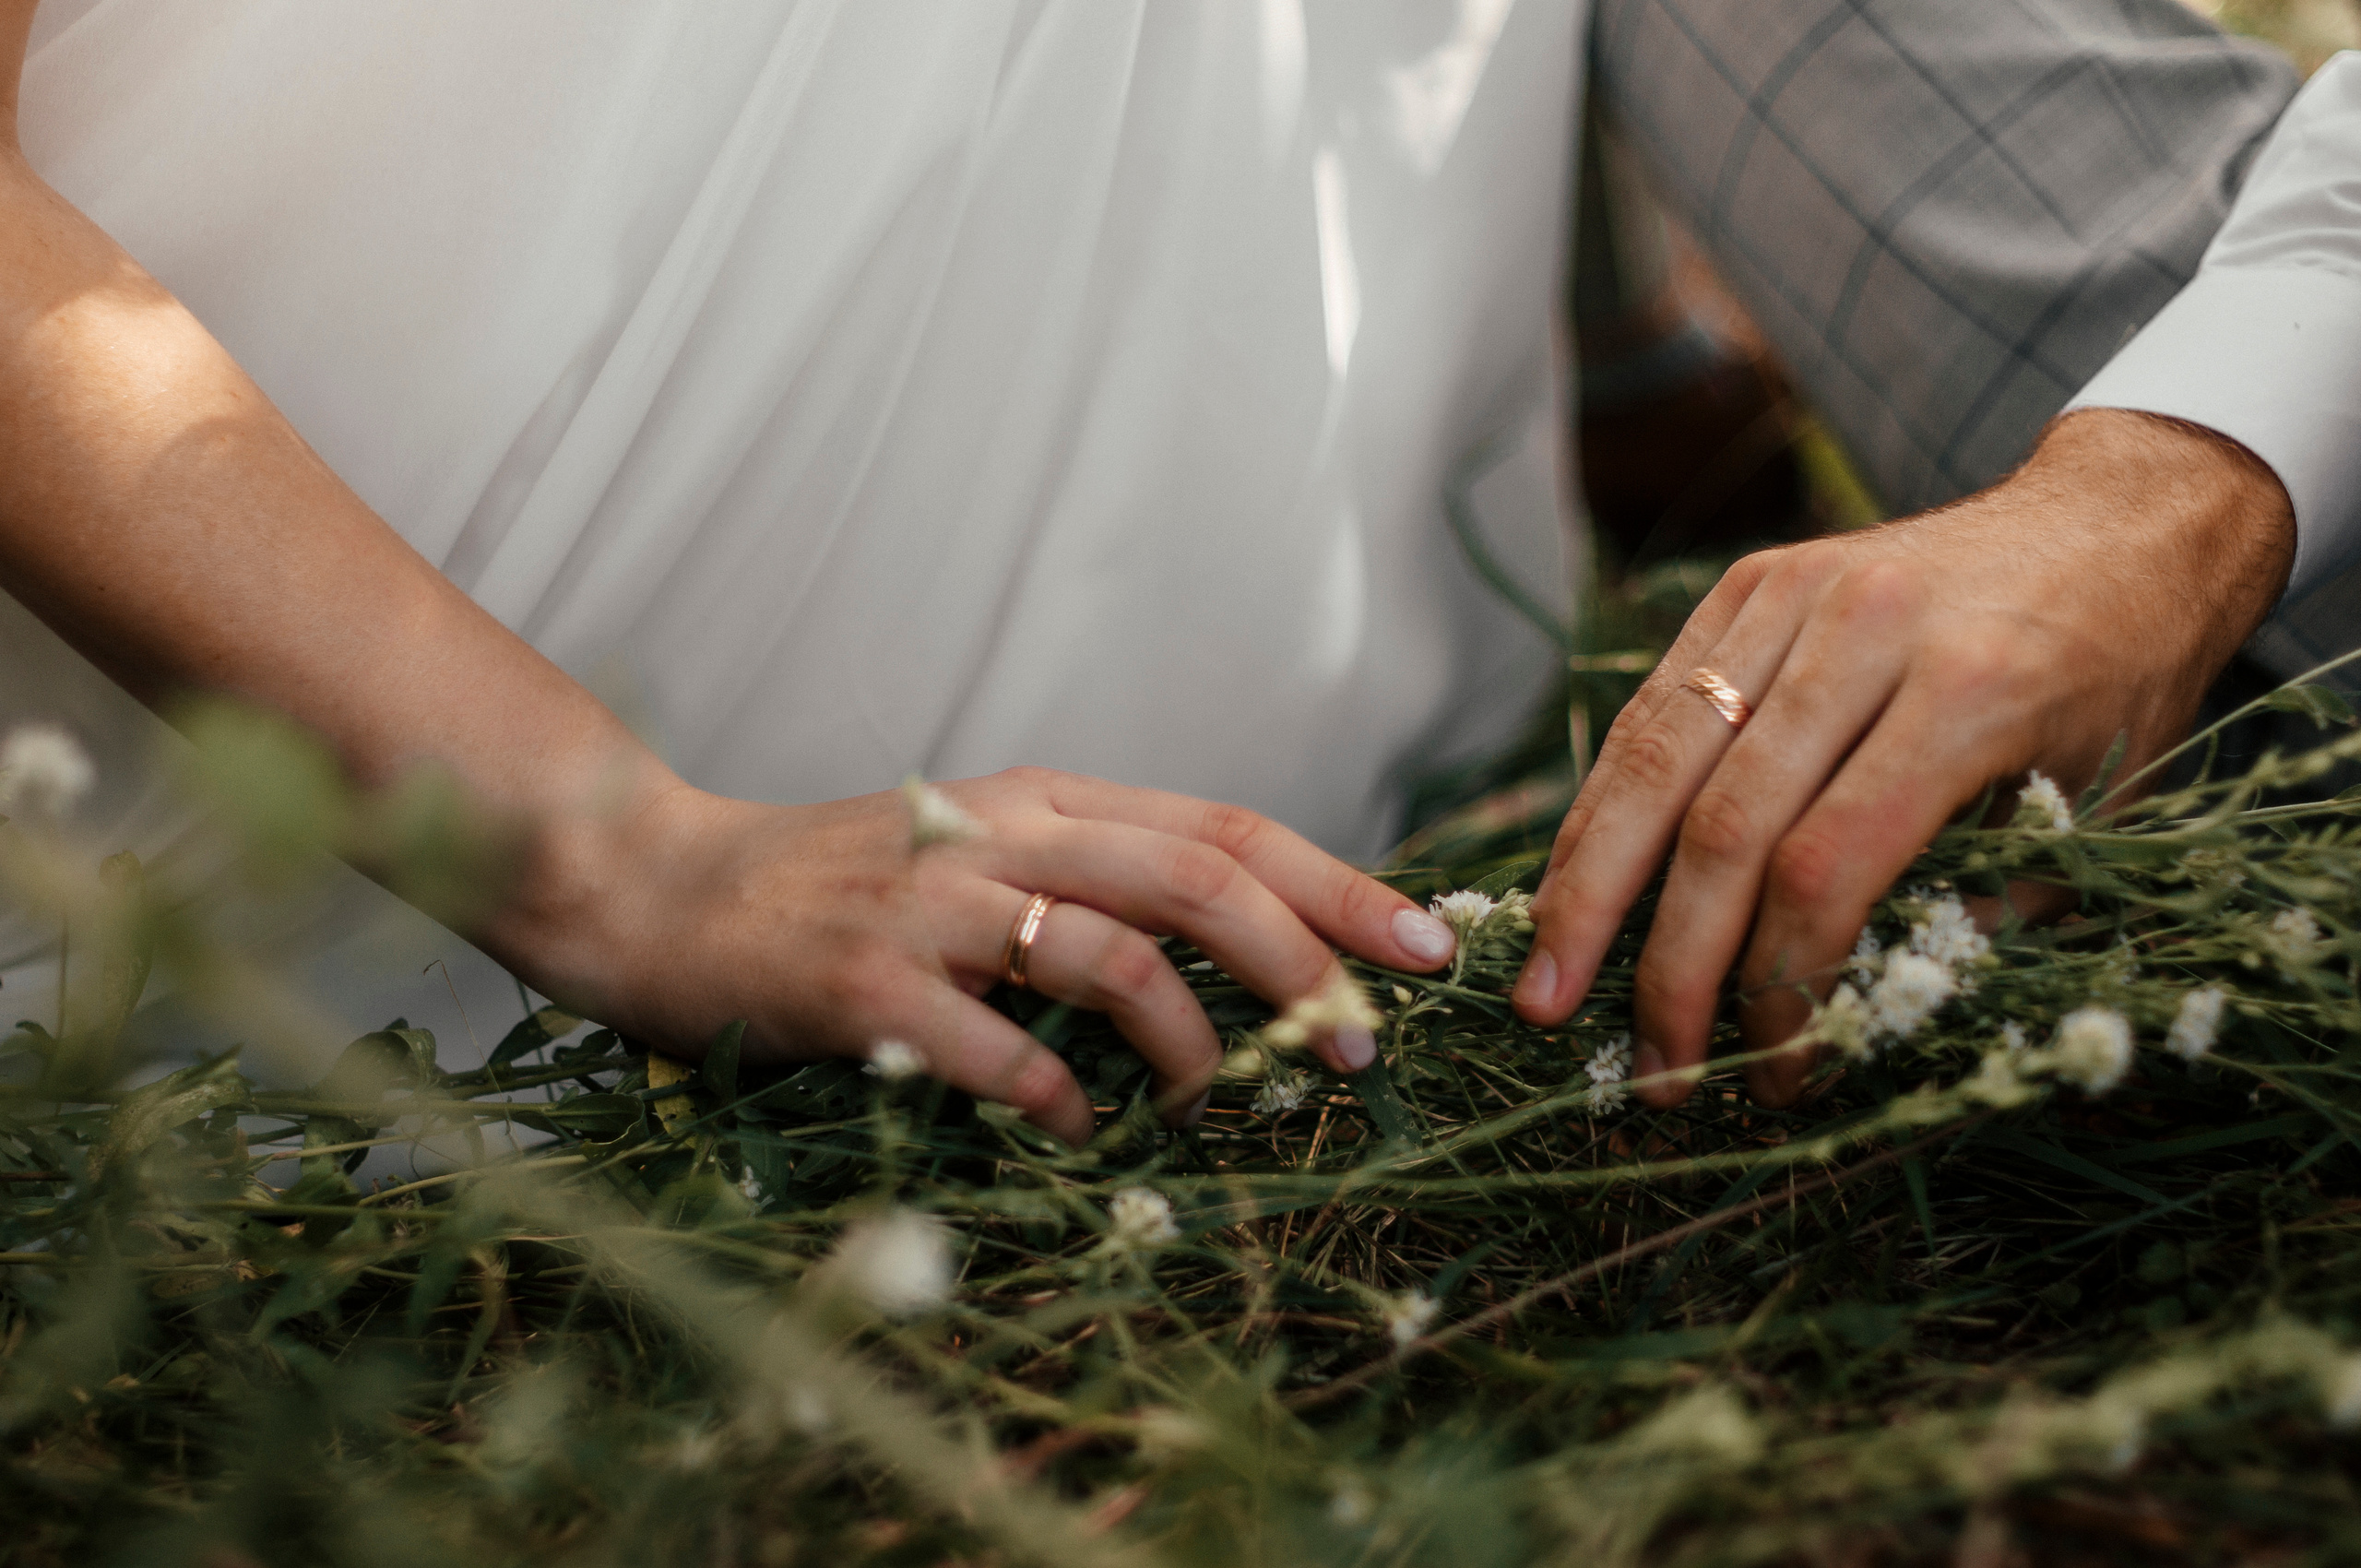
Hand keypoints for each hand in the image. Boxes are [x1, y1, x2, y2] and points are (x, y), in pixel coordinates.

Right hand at [493, 767, 1459, 1145]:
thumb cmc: (839, 893)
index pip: (1224, 825)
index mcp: (1042, 802)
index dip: (1337, 881)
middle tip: (1365, 1041)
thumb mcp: (980, 860)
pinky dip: (1059, 1093)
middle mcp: (1000, 835)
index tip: (1428, 941)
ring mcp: (931, 905)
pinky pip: (994, 1043)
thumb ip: (1090, 886)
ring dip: (1193, 1037)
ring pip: (1110, 950)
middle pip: (1194, 876)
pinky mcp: (864, 983)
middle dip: (1303, 958)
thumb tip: (1247, 955)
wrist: (659, 890)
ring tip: (1220, 1101)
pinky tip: (1080, 1129)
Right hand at [1513, 409, 2294, 1106]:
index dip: (1781, 986)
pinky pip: (1653, 708)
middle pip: (1721, 822)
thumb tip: (1839, 1026)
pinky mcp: (1752, 581)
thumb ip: (1973, 921)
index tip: (1777, 1077)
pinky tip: (1572, 888)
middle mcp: (1870, 630)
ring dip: (1590, 890)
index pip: (1826, 865)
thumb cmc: (2119, 689)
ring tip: (1547, 989)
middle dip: (1665, 964)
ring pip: (1658, 759)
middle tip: (1640, 1066)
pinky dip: (1604, 808)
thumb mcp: (2095, 821)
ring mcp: (1798, 593)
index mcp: (1974, 693)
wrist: (2122, 522)